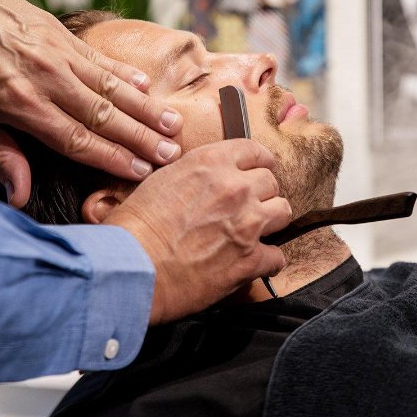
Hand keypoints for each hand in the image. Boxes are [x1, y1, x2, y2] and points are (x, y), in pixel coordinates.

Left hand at [0, 0, 182, 206]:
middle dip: (141, 138)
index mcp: (21, 103)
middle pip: (104, 115)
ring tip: (172, 124)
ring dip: (144, 107)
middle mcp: (46, 77)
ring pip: (110, 85)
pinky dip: (124, 72)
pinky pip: (98, 57)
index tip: (141, 172)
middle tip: (171, 154)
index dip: (112, 158)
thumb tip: (20, 195)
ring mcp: (56, 52)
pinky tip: (145, 85)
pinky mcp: (58, 32)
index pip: (77, 139)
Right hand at [104, 140, 292, 323]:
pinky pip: (277, 257)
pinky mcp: (250, 260)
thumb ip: (192, 176)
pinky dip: (268, 262)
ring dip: (271, 221)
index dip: (259, 162)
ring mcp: (247, 223)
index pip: (253, 151)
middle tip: (250, 207)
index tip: (259, 170)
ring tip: (258, 232)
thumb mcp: (161, 180)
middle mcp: (235, 188)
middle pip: (271, 181)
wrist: (133, 266)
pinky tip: (257, 265)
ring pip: (283, 211)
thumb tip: (201, 185)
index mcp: (211, 163)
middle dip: (262, 194)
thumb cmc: (134, 228)